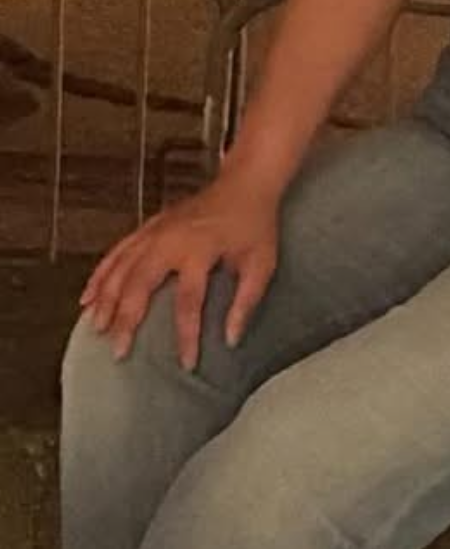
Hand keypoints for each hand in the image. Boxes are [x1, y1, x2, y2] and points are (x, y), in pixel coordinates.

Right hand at [78, 167, 280, 370]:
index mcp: (200, 250)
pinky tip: (88, 297)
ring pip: (120, 269)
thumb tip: (231, 341)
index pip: (188, 302)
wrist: (244, 184)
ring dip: (106, 300)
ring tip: (97, 329)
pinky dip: (100, 275)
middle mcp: (171, 240)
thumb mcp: (261, 265)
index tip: (186, 364)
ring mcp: (155, 231)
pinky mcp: (148, 227)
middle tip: (118, 351)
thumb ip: (246, 303)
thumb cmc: (255, 228)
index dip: (187, 336)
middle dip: (126, 320)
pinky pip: (116, 253)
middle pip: (139, 285)